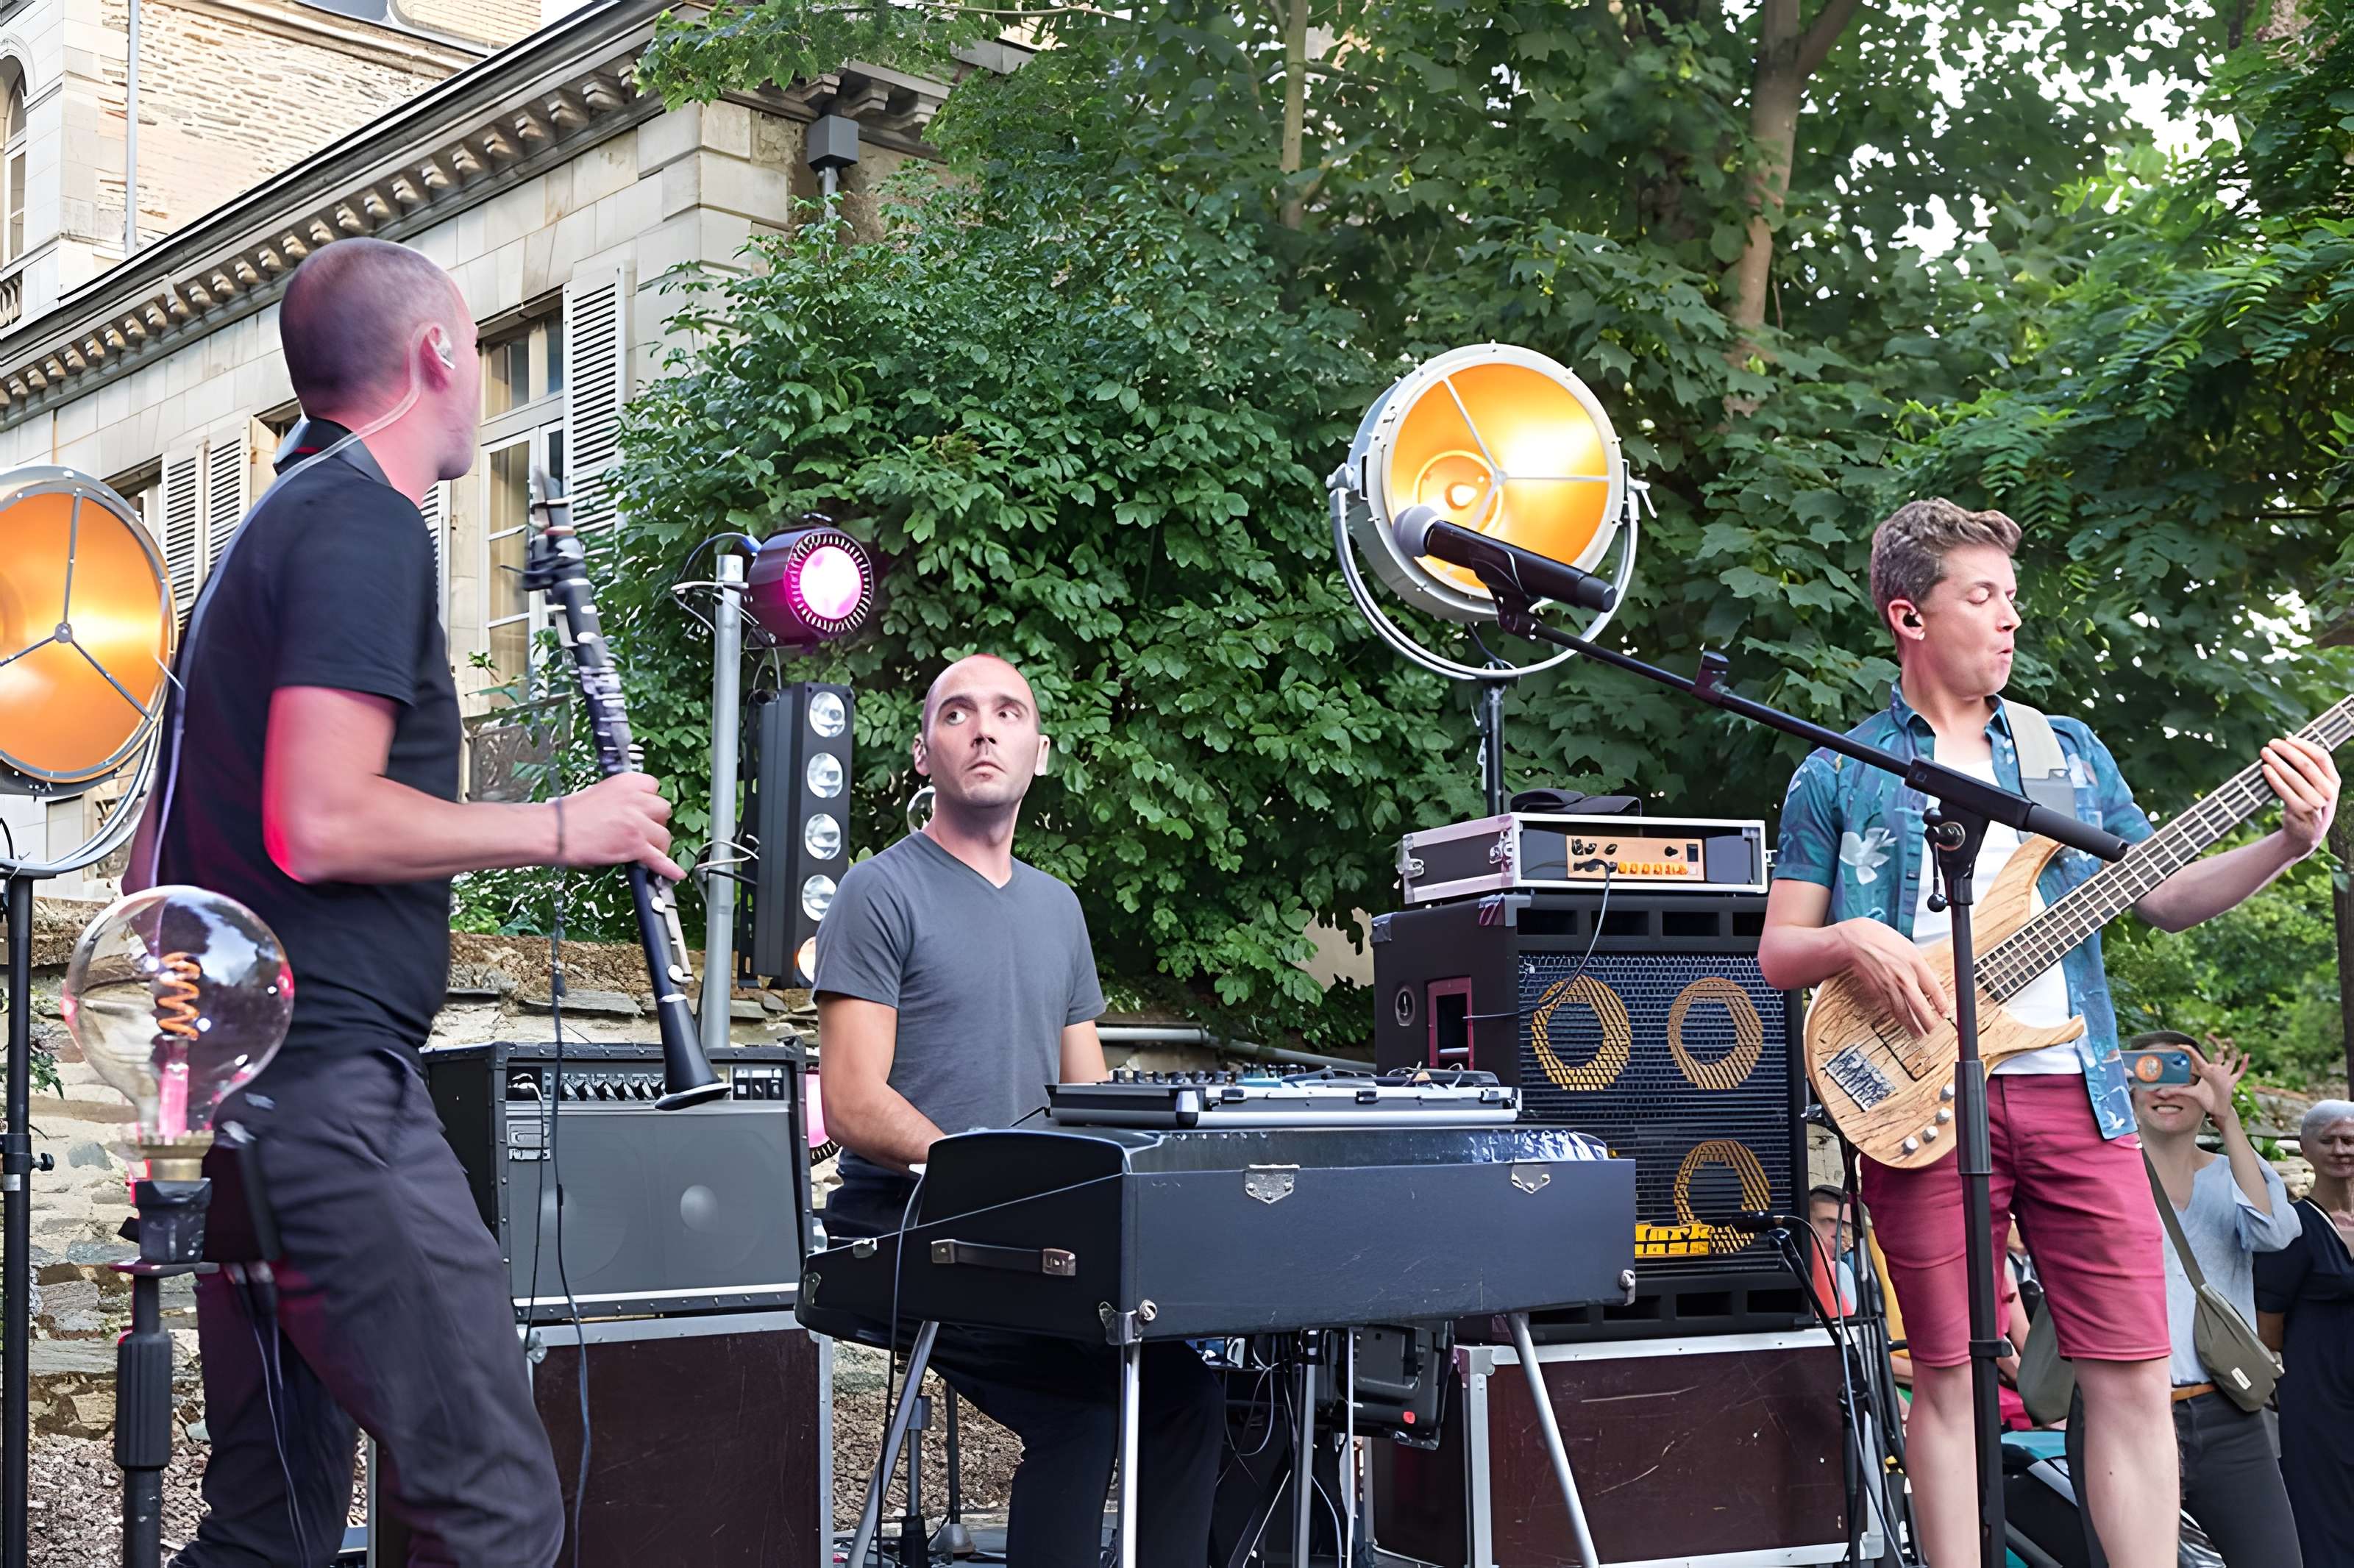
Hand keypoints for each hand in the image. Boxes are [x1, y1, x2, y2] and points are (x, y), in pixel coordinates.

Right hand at [556, 772, 683, 879]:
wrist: (554, 831)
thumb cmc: (568, 814)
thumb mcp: (599, 793)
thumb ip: (622, 799)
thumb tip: (633, 810)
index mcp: (627, 782)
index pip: (654, 787)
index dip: (648, 802)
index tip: (643, 809)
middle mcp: (636, 800)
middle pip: (663, 810)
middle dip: (654, 821)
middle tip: (640, 829)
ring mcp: (637, 823)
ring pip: (664, 835)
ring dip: (656, 843)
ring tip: (642, 849)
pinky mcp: (635, 845)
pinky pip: (659, 858)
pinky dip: (668, 868)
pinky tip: (676, 874)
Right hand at [1836, 918, 1950, 1037]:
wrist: (1855, 939)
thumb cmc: (1881, 938)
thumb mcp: (1908, 947)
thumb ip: (1920, 966)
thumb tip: (1929, 983)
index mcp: (1915, 962)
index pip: (1934, 989)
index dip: (1942, 1003)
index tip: (1945, 1012)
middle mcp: (1903, 976)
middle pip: (1920, 1006)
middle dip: (1929, 1022)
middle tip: (1934, 1029)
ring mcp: (1889, 985)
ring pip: (1904, 1011)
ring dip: (1913, 1025)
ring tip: (1920, 1034)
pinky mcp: (1877, 990)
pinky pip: (1890, 1007)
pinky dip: (1897, 1017)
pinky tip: (1902, 1022)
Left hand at [2184, 1039, 2248, 1125]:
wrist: (2218, 1109)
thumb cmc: (2205, 1100)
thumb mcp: (2190, 1094)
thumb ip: (2176, 1092)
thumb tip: (2158, 1093)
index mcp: (2205, 1071)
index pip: (2196, 1059)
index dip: (2189, 1052)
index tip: (2181, 1046)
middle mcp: (2216, 1071)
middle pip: (2217, 1054)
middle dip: (2215, 1044)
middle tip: (2209, 1034)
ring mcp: (2225, 1075)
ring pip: (2230, 1060)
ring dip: (2231, 1051)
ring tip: (2230, 1041)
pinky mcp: (2231, 1082)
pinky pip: (2239, 1072)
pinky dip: (2243, 1064)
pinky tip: (2247, 1055)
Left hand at [2263, 735, 2338, 854]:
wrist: (2305, 834)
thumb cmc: (2308, 803)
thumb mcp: (2317, 788)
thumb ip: (2310, 771)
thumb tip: (2289, 745)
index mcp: (2334, 782)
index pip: (2322, 757)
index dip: (2304, 745)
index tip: (2288, 739)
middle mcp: (2328, 792)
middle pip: (2306, 764)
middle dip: (2287, 751)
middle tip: (2271, 743)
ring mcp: (2316, 803)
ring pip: (2294, 776)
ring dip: (2277, 761)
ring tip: (2265, 753)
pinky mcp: (2301, 811)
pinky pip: (2285, 790)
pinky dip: (2274, 778)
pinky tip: (2265, 769)